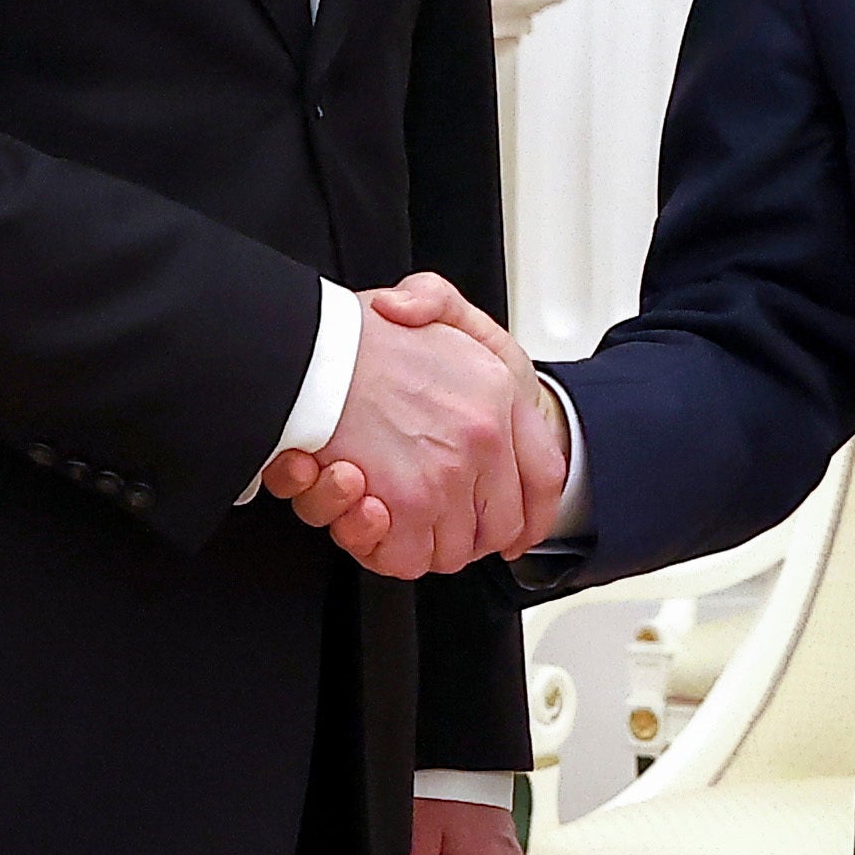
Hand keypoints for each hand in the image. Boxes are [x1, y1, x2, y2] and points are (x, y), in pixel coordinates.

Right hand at [266, 276, 564, 574]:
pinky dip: (380, 549)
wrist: (310, 347)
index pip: (543, 477)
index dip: (530, 514)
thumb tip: (422, 325)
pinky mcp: (407, 504)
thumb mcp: (423, 296)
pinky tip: (362, 516)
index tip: (517, 529)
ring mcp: (446, 475)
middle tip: (427, 518)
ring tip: (380, 511)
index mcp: (500, 394)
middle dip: (462, 533)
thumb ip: (438, 303)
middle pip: (497, 526)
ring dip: (416, 542)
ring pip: (450, 549)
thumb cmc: (361, 333)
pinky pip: (406, 557)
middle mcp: (482, 439)